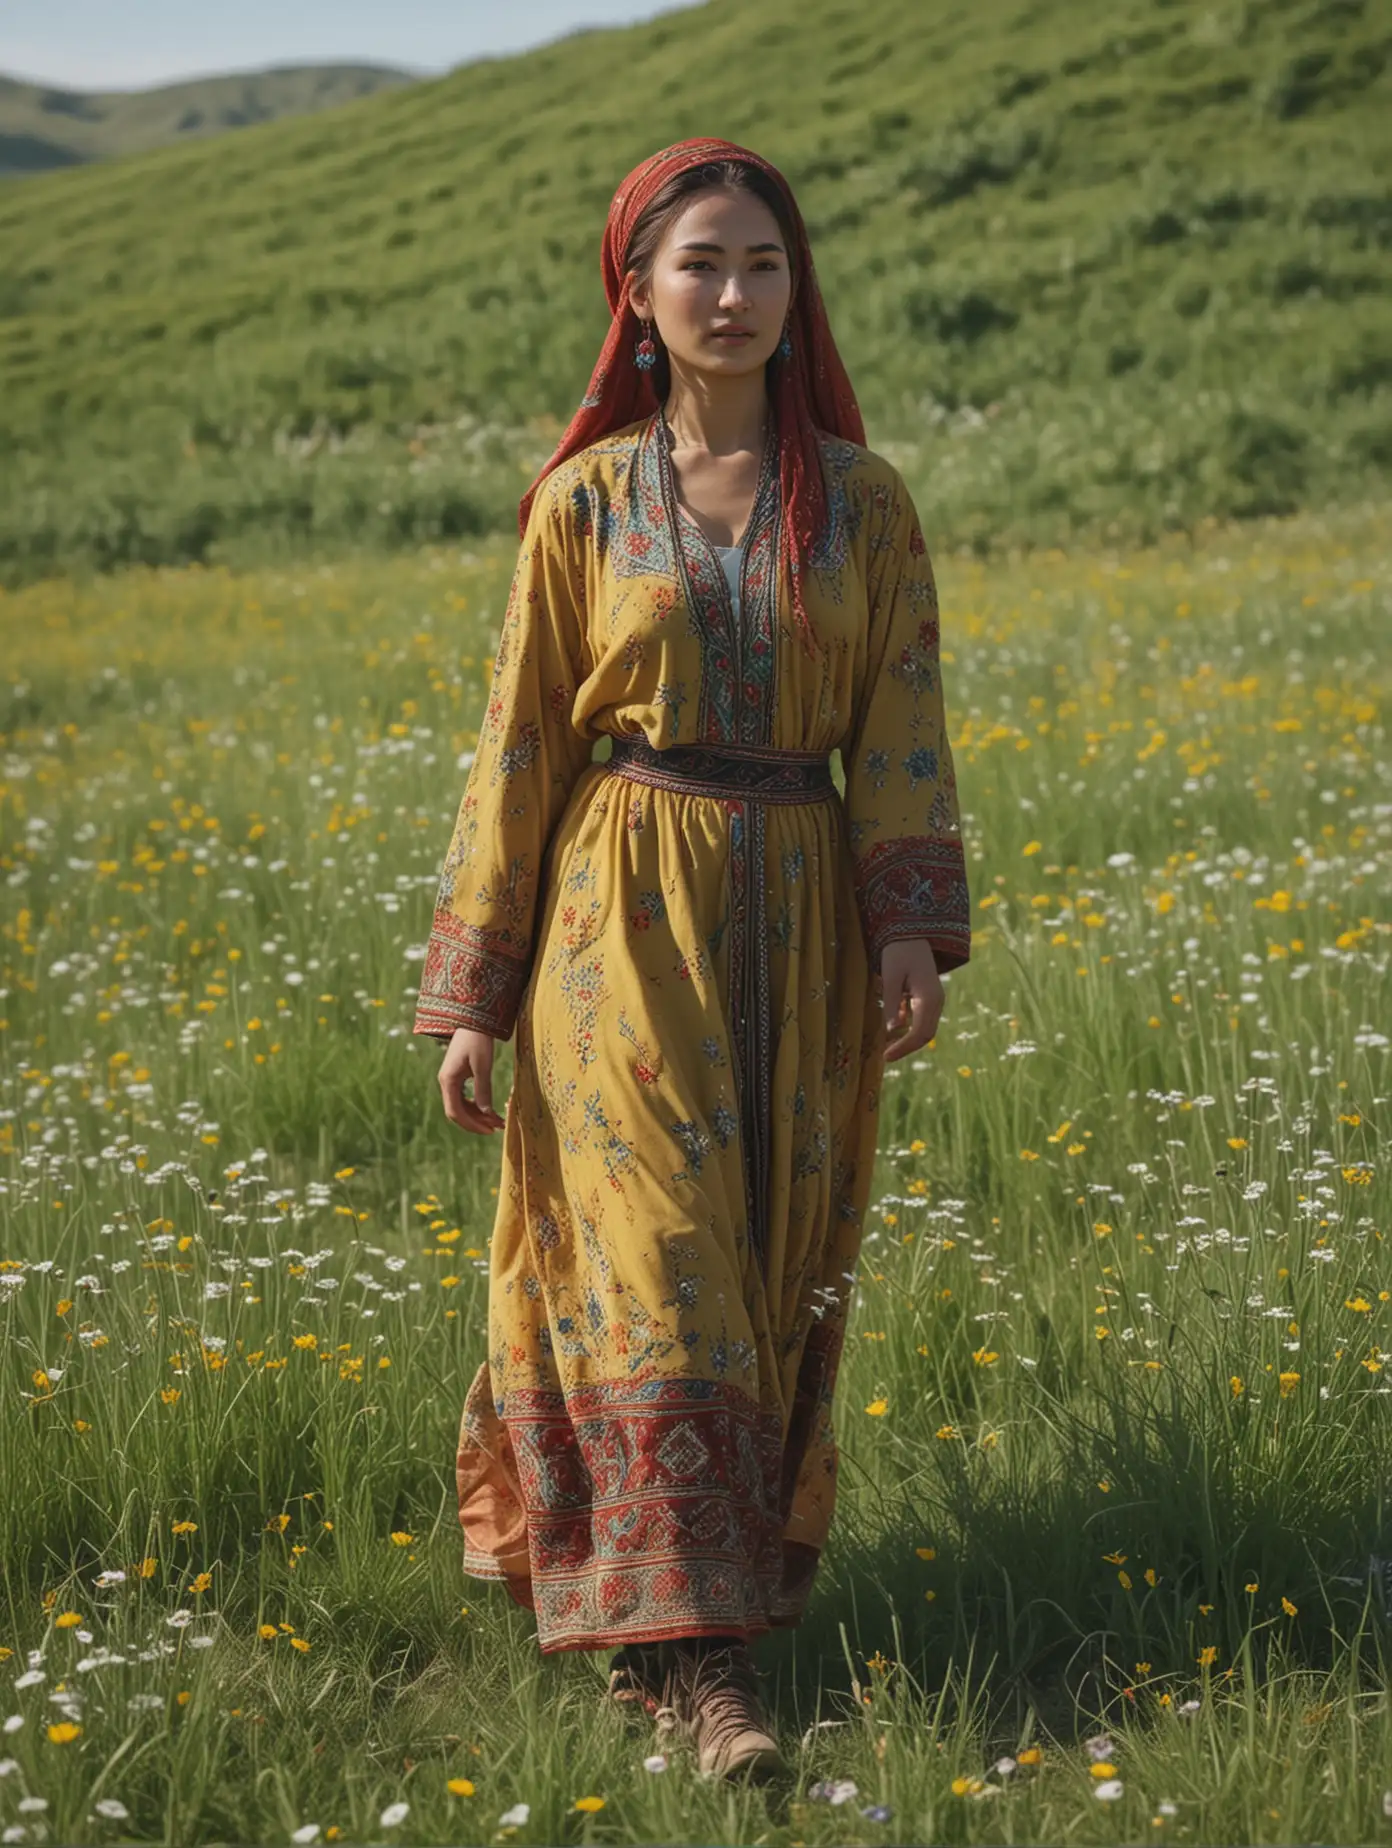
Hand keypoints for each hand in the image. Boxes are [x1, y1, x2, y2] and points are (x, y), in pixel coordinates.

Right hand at [438, 1027, 506, 1133]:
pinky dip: (476, 1105)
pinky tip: (489, 1109)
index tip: (490, 1130)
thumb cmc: (478, 1039)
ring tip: (497, 1120)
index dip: (471, 1125)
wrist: (473, 1019)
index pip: (455, 1112)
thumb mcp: (482, 1065)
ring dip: (477, 1115)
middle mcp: (446, 1082)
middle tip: (497, 1127)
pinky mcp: (457, 1075)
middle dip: (476, 1122)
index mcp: (448, 1080)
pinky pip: (464, 1097)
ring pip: (461, 1106)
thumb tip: (486, 1113)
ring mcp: (450, 1079)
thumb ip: (483, 1089)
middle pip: (457, 1112)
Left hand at [879, 939, 944, 1062]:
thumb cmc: (899, 952)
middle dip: (907, 1047)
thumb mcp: (890, 976)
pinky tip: (893, 1028)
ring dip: (908, 1039)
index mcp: (928, 997)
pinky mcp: (928, 997)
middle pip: (925, 1034)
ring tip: (888, 1047)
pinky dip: (909, 1027)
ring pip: (925, 1028)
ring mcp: (935, 1000)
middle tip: (886, 1056)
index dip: (904, 1047)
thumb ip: (891, 1002)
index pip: (919, 1032)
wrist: (912, 934)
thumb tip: (892, 1029)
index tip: (886, 1056)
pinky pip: (922, 1018)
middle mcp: (936, 1001)